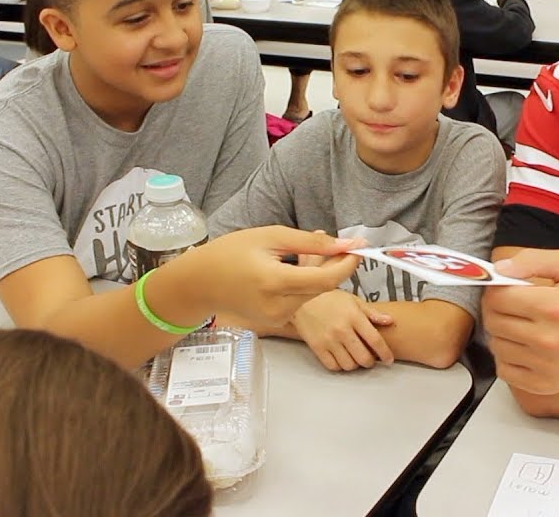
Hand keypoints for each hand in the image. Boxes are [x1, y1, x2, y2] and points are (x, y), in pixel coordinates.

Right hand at [192, 226, 364, 325]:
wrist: (199, 283)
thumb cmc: (230, 253)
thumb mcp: (270, 236)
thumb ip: (309, 243)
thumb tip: (345, 245)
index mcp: (275, 282)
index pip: (326, 279)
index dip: (348, 264)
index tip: (359, 248)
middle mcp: (278, 306)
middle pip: (323, 288)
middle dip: (337, 268)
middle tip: (341, 247)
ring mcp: (276, 318)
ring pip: (313, 295)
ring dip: (321, 277)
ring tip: (312, 257)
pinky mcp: (275, 322)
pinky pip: (301, 302)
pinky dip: (306, 287)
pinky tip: (295, 273)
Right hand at [292, 289, 394, 370]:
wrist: (301, 299)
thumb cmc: (328, 298)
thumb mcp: (353, 300)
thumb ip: (372, 313)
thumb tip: (390, 321)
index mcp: (354, 317)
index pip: (375, 340)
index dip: (385, 353)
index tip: (389, 359)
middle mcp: (342, 330)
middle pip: (363, 357)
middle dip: (371, 362)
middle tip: (371, 359)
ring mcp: (328, 340)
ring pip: (349, 365)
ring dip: (356, 365)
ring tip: (356, 357)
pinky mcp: (317, 347)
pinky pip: (333, 366)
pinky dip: (340, 366)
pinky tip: (342, 358)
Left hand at [482, 249, 558, 394]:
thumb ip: (533, 260)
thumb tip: (498, 270)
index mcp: (553, 306)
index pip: (498, 298)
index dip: (496, 290)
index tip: (506, 289)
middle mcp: (547, 339)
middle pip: (493, 322)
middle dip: (496, 310)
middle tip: (512, 306)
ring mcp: (546, 365)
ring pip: (497, 346)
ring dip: (502, 334)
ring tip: (520, 325)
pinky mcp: (545, 384)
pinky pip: (505, 371)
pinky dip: (507, 358)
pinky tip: (523, 347)